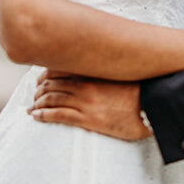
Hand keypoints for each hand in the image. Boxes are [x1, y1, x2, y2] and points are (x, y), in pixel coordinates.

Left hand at [29, 71, 151, 140]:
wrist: (152, 106)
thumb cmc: (142, 90)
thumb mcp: (122, 72)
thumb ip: (107, 67)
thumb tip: (101, 64)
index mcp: (93, 70)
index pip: (60, 67)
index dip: (46, 73)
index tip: (41, 78)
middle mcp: (85, 83)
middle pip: (52, 83)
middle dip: (39, 89)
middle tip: (34, 95)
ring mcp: (85, 101)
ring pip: (51, 98)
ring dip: (38, 102)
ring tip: (31, 107)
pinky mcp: (87, 118)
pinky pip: (58, 115)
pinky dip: (43, 114)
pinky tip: (36, 116)